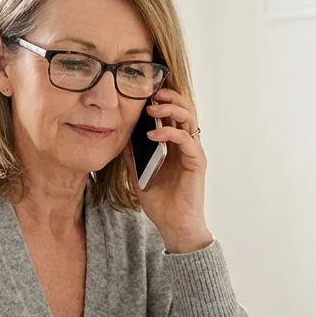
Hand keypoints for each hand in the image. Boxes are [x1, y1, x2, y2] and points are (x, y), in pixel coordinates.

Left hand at [124, 88, 212, 253]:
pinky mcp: (197, 162)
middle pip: (185, 108)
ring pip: (190, 118)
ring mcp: (193, 152)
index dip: (163, 99)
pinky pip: (186, 140)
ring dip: (171, 110)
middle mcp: (186, 144)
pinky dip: (170, 133)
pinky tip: (152, 136)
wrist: (173, 225)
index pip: (173, 112)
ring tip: (151, 110)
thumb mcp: (138, 172)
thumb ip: (132, 153)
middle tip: (151, 94)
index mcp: (175, 144)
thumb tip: (118, 134)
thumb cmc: (160, 201)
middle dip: (169, 97)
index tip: (145, 91)